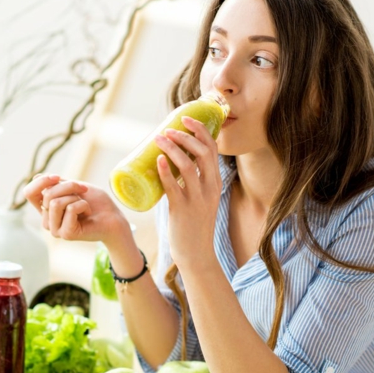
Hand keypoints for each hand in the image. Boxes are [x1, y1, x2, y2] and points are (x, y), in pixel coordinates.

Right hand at [23, 174, 127, 243]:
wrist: (113, 218)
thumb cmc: (96, 203)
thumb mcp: (74, 187)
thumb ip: (56, 184)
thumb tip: (36, 177)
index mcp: (46, 209)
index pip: (29, 193)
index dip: (41, 182)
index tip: (57, 177)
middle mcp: (47, 220)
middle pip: (47, 194)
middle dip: (69, 186)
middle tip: (84, 191)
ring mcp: (55, 229)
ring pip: (55, 202)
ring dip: (76, 197)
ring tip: (85, 205)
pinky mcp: (66, 234)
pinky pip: (70, 209)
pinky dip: (83, 205)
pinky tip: (88, 214)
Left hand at [155, 116, 222, 267]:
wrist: (196, 254)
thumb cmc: (193, 224)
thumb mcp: (199, 198)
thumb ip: (189, 181)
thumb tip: (168, 161)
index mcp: (215, 183)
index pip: (212, 149)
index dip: (200, 130)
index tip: (185, 118)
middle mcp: (210, 188)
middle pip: (203, 153)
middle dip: (186, 136)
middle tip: (168, 129)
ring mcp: (197, 200)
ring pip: (188, 167)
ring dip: (173, 149)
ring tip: (159, 139)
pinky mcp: (183, 210)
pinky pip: (174, 187)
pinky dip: (166, 172)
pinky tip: (158, 160)